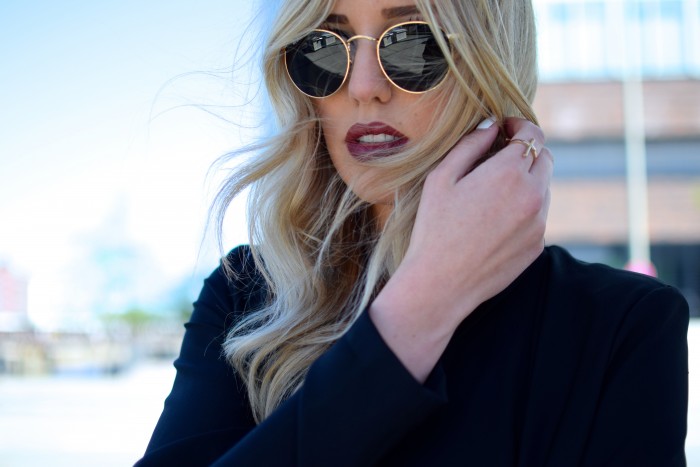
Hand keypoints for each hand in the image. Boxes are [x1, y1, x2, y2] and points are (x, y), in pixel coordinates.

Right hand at [369, 117, 552, 380]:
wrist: (441, 283)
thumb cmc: (434, 228)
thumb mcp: (441, 178)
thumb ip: (470, 145)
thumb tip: (491, 124)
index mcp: (510, 173)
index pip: (533, 134)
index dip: (520, 125)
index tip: (505, 128)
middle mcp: (533, 195)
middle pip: (544, 159)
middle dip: (526, 152)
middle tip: (499, 157)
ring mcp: (539, 223)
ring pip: (543, 188)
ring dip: (526, 181)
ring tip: (492, 193)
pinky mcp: (537, 245)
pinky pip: (537, 216)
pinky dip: (524, 209)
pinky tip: (494, 221)